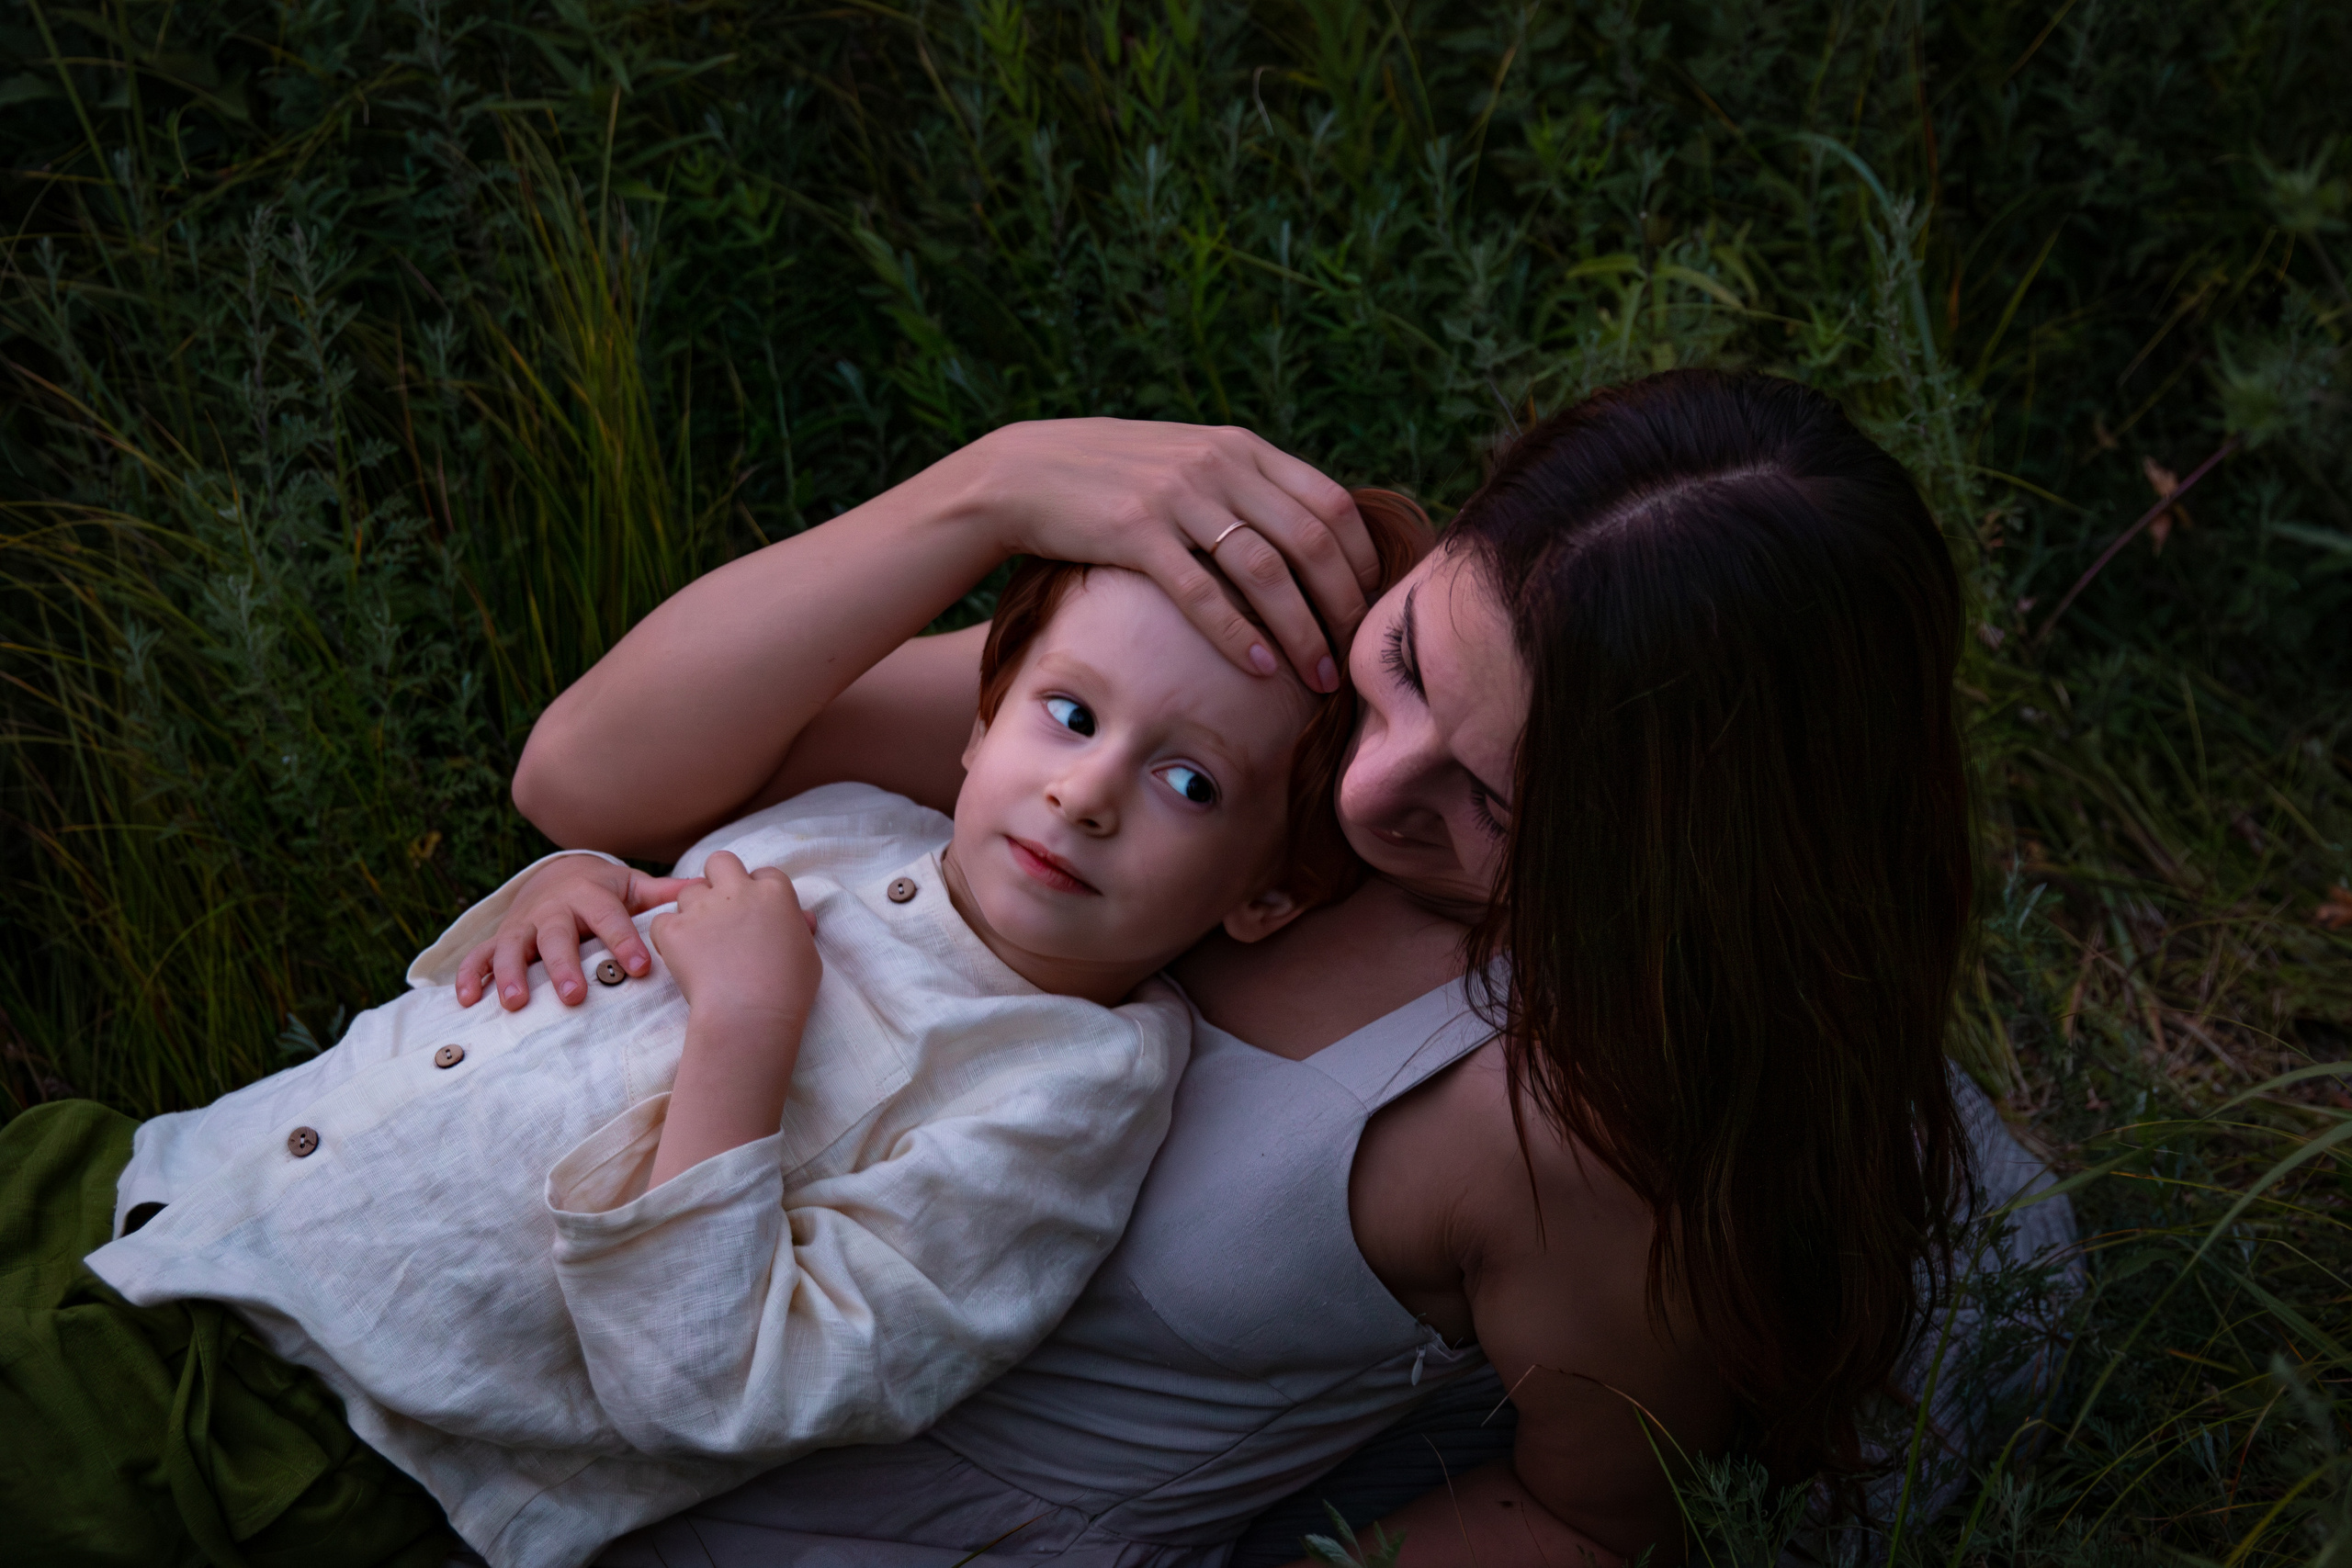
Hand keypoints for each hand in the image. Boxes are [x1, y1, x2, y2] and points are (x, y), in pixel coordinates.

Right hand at [458, 856, 699, 1009]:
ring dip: (511, 973)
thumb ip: (664, 895)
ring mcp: (524, 924)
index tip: (640, 968)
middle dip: (564, 966)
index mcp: (592, 896)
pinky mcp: (501, 937)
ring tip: (515, 1003)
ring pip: (513, 947)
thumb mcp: (632, 887)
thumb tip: (705, 891)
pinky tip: (467, 1000)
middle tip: (575, 995)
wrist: (559, 872)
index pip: (610, 919)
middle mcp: (555, 909)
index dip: (624, 942)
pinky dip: (470, 975)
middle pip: (557, 936)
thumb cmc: (605, 891)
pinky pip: (480, 955)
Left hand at [648, 851, 821, 1023]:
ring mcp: (703, 908)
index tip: (755, 914)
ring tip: (700, 942)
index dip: (757, 892)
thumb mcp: (808, 953)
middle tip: (720, 910)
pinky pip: (662, 922)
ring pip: (687, 891)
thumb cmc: (788, 990)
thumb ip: (799, 928)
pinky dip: (668, 936)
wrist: (750, 1015)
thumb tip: (801, 918)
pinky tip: (681, 956)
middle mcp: (737, 891)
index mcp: (774, 892)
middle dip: (718, 879)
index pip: (762, 874)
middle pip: (720, 862)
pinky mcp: (674, 930)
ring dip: (692, 910)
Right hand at [948, 419, 1377, 691]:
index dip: (1362, 564)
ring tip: (1317, 679)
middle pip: (1312, 542)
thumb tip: (1309, 539)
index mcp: (1242, 448)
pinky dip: (1235, 633)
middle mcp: (1219, 465)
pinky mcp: (1134, 532)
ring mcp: (1177, 496)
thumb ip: (1248, 488)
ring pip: (1266, 571)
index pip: (1333, 505)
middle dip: (1344, 608)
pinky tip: (1258, 669)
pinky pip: (1200, 591)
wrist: (1027, 470)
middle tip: (1354, 660)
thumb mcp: (1193, 461)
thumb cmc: (1117, 478)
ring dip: (1301, 632)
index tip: (1370, 612)